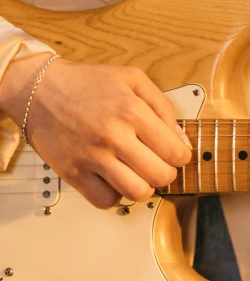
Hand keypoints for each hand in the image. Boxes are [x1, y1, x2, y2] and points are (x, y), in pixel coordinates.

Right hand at [0, 53, 191, 208]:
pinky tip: (113, 179)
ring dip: (143, 186)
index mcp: (132, 112)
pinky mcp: (73, 173)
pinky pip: (105, 201)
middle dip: (165, 172)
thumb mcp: (132, 79)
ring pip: (138, 193)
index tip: (174, 154)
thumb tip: (180, 138)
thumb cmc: (86, 83)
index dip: (181, 157)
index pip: (176, 153)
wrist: (37, 88)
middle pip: (162, 176)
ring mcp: (92, 157)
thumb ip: (163, 106)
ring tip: (136, 172)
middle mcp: (113, 136)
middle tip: (156, 163)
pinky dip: (114, 195)